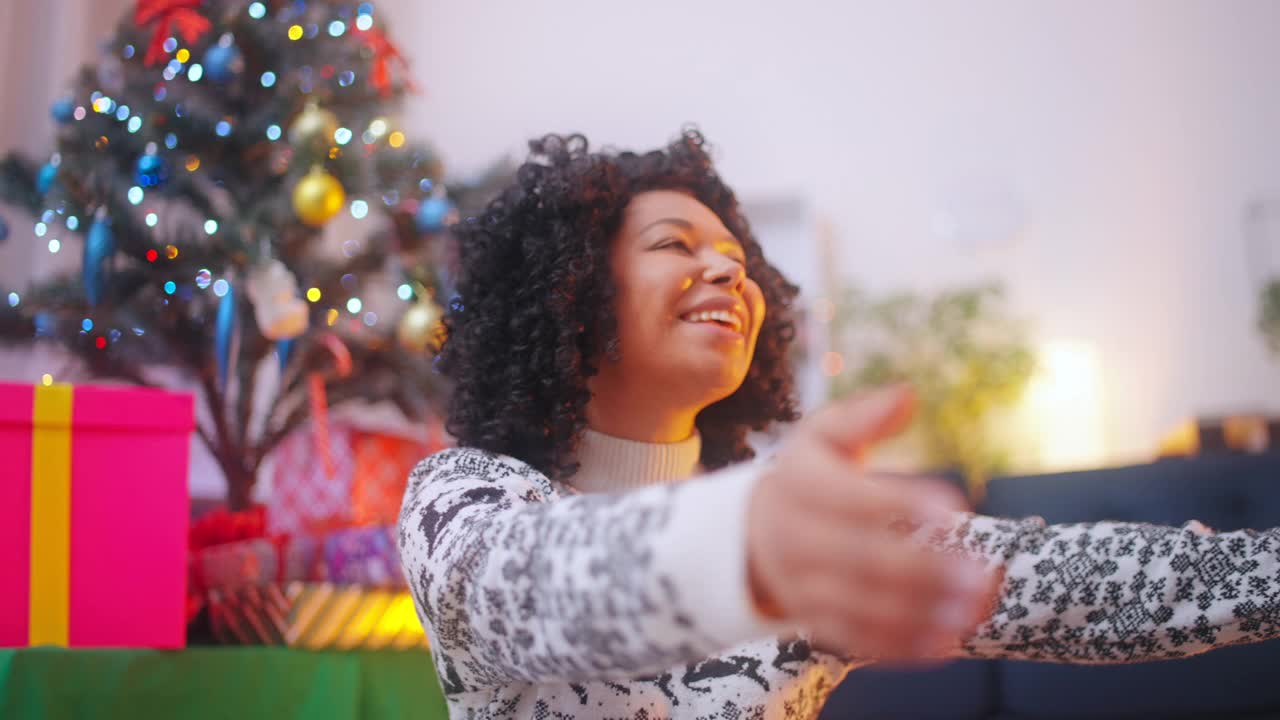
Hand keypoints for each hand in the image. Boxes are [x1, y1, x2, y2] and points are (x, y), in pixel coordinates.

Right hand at [745, 385, 1001, 659]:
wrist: (751, 534)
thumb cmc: (807, 477)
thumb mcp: (822, 436)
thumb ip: (863, 417)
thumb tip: (908, 394)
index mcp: (798, 485)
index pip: (848, 497)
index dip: (899, 503)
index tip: (954, 506)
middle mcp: (793, 539)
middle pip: (858, 559)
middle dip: (922, 570)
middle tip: (979, 573)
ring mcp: (800, 586)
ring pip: (859, 607)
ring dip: (920, 613)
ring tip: (973, 609)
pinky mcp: (813, 622)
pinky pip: (855, 640)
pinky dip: (899, 647)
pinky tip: (945, 642)